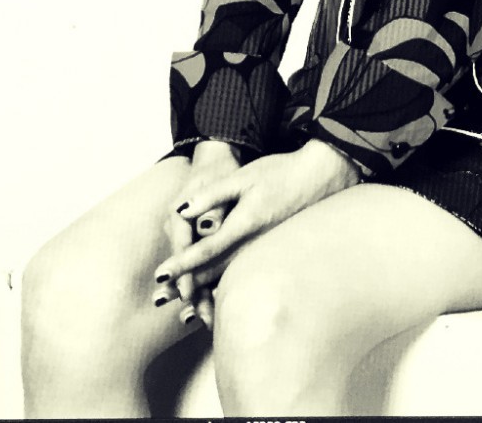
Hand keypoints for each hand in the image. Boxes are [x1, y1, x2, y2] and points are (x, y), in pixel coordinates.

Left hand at [155, 139, 360, 324]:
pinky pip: (246, 277)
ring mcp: (266, 253)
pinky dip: (227, 290)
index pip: (205, 249)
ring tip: (183, 308)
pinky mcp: (273, 255)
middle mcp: (255, 245)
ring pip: (230, 279)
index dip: (181, 263)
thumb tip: (182, 211)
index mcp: (245, 224)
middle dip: (187, 286)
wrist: (320, 178)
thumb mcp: (244, 177)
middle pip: (215, 272)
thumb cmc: (280, 173)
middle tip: (161, 298)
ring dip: (204, 293)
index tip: (161, 275)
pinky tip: (215, 299)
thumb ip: (212, 195)